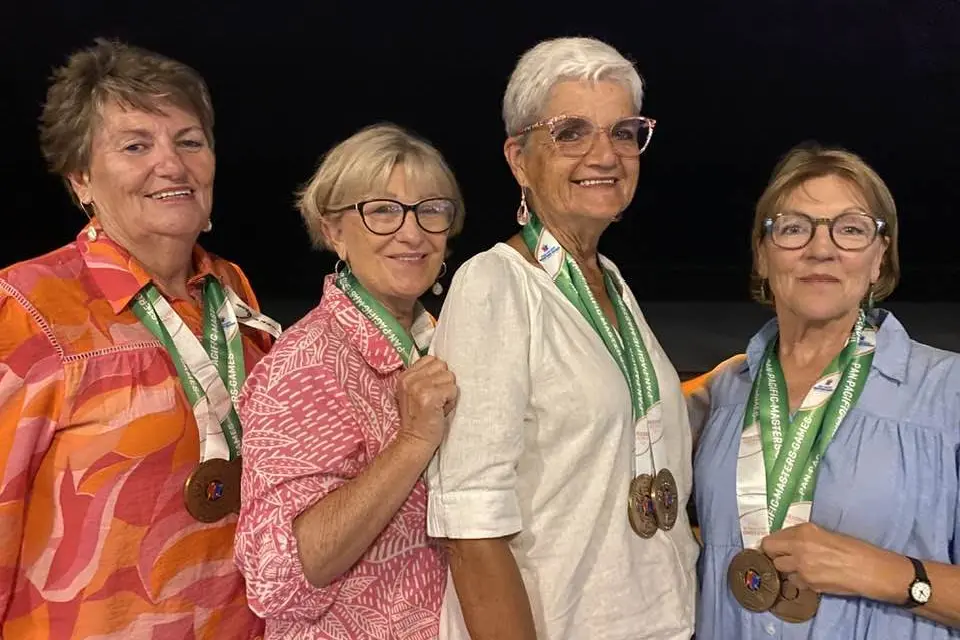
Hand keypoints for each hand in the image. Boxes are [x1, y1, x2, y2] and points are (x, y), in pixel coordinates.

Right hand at [396, 355, 458, 450]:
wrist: (415, 441)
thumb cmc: (421, 418)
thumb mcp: (415, 393)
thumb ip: (425, 377)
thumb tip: (445, 366)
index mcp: (405, 376)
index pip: (431, 359)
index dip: (437, 375)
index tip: (431, 391)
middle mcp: (410, 379)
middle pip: (442, 366)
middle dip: (444, 383)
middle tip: (436, 399)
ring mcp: (418, 387)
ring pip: (450, 377)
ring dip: (449, 393)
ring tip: (438, 405)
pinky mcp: (429, 397)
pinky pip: (453, 390)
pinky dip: (451, 401)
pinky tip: (441, 411)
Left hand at [761, 522, 910, 601]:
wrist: (870, 569)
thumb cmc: (853, 548)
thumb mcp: (824, 533)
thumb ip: (803, 537)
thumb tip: (787, 541)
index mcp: (803, 531)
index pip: (771, 539)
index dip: (772, 544)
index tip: (775, 547)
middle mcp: (798, 548)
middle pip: (769, 554)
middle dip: (774, 555)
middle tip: (783, 557)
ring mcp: (802, 568)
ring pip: (781, 569)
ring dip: (787, 568)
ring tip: (801, 567)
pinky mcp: (809, 584)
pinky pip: (795, 582)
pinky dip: (800, 580)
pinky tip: (812, 576)